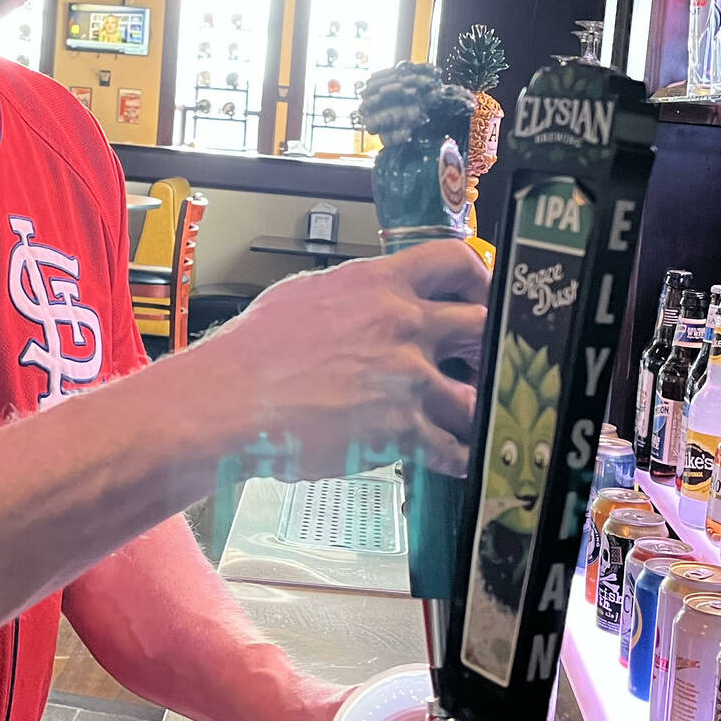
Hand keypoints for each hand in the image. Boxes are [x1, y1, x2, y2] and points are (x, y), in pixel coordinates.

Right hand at [182, 239, 488, 479]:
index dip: (480, 277)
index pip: (454, 260)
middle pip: (481, 326)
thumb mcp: (305, 295)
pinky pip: (452, 447)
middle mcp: (402, 325)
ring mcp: (407, 378)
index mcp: (379, 284)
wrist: (230, 402)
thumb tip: (367, 294)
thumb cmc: (252, 353)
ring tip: (477, 420)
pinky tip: (458, 460)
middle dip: (490, 347)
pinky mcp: (401, 429)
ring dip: (478, 410)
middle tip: (487, 360)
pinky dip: (459, 457)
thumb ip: (352, 293)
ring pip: (476, 396)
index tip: (484, 294)